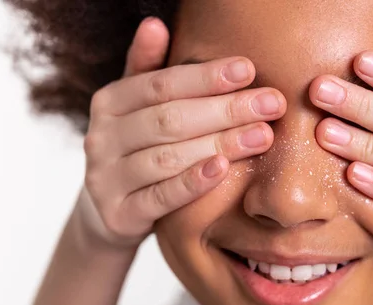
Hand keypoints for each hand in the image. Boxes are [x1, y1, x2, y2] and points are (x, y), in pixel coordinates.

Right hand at [77, 17, 285, 248]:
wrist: (110, 212)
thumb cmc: (136, 151)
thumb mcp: (136, 110)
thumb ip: (146, 71)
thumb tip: (155, 23)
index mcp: (108, 103)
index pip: (160, 85)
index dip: (205, 76)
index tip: (248, 70)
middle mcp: (102, 137)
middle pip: (169, 119)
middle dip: (225, 110)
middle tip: (271, 104)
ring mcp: (107, 178)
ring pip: (167, 157)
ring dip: (219, 144)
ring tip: (262, 135)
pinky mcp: (119, 214)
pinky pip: (160, 197)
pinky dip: (192, 182)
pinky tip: (223, 168)